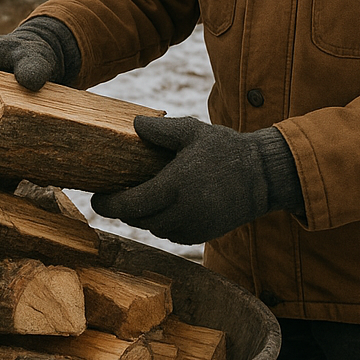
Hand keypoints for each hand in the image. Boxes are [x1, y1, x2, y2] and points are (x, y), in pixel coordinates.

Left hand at [91, 116, 297, 244]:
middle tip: (117, 192)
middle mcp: (183, 211)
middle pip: (138, 219)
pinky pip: (171, 233)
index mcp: (176, 185)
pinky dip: (163, 222)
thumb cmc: (226, 149)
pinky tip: (166, 204)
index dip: (108, 205)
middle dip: (125, 208)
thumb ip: (161, 130)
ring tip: (143, 195)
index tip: (96, 198)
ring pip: (154, 228)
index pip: (131, 204)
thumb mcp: (193, 132)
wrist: (263, 176)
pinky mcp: (203, 235)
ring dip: (145, 215)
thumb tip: (134, 124)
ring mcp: (194, 226)